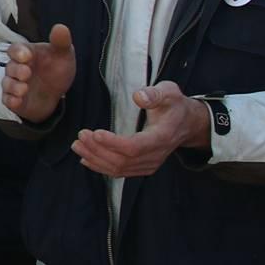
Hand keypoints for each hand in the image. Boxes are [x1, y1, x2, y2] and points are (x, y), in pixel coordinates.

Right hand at [1, 22, 75, 123]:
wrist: (56, 93)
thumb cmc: (56, 69)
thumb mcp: (63, 55)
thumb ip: (61, 42)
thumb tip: (60, 27)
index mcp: (26, 54)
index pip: (15, 49)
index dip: (18, 52)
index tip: (26, 56)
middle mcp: (17, 68)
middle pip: (9, 67)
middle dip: (16, 70)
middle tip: (27, 73)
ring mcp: (14, 84)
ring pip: (7, 84)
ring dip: (13, 86)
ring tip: (24, 89)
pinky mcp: (14, 100)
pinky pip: (7, 100)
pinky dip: (11, 100)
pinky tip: (18, 100)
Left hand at [72, 81, 211, 177]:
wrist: (187, 123)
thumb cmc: (174, 105)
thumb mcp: (169, 92)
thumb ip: (154, 94)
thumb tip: (138, 97)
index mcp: (162, 137)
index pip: (135, 147)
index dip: (113, 143)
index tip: (94, 132)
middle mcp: (156, 155)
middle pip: (123, 160)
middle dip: (98, 149)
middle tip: (80, 135)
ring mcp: (150, 164)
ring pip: (119, 168)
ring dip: (95, 159)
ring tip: (77, 146)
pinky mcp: (143, 167)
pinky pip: (121, 172)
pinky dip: (102, 167)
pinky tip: (86, 160)